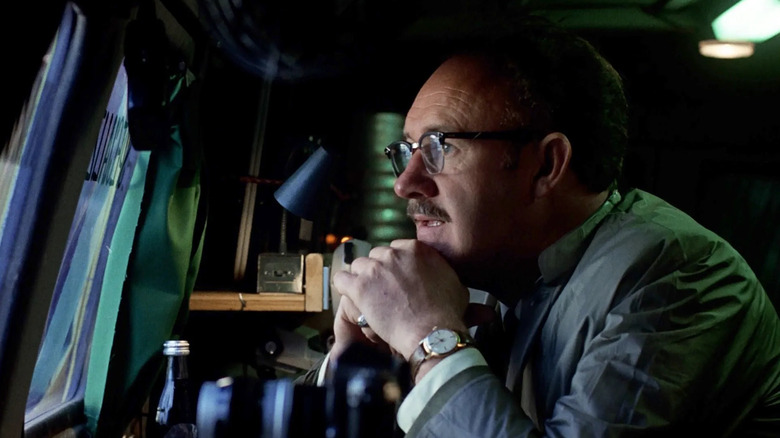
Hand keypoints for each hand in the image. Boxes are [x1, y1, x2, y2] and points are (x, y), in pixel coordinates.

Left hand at [332, 239, 469, 359]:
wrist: (432, 332)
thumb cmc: (447, 313)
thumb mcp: (458, 287)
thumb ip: (448, 277)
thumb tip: (452, 280)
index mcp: (416, 249)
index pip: (396, 248)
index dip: (395, 264)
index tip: (396, 278)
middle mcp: (394, 253)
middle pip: (376, 255)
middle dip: (378, 271)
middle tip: (383, 290)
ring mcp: (375, 268)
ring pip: (358, 266)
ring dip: (361, 279)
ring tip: (368, 297)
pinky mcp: (359, 286)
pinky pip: (341, 279)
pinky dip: (344, 287)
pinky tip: (351, 297)